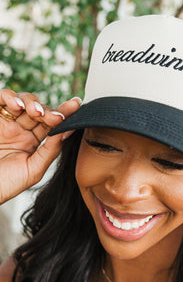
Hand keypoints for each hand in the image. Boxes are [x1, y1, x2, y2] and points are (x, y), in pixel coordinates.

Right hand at [0, 90, 80, 204]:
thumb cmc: (5, 185)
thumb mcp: (33, 170)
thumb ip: (50, 150)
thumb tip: (68, 131)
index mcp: (32, 142)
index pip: (51, 123)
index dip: (64, 113)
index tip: (76, 104)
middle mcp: (20, 129)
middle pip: (39, 109)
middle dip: (49, 110)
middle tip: (55, 117)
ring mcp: (6, 122)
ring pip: (23, 100)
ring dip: (32, 102)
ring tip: (36, 112)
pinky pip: (1, 99)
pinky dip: (10, 97)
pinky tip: (17, 105)